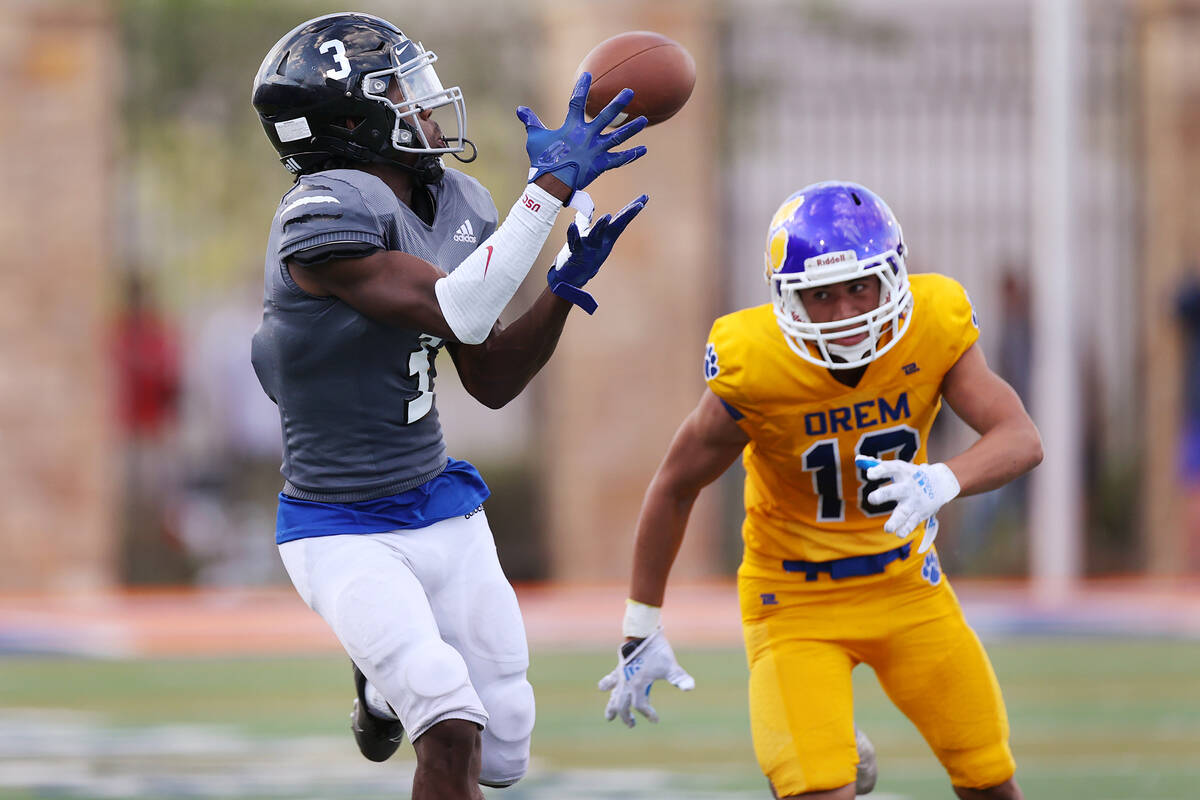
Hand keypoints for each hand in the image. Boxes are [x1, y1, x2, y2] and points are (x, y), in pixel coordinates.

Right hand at [518, 72, 647, 194]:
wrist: (551, 184)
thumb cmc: (542, 161)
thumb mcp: (535, 139)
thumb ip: (531, 122)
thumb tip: (520, 109)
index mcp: (571, 126)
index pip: (577, 101)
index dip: (582, 87)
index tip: (588, 74)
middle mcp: (587, 135)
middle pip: (606, 115)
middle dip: (618, 102)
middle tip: (630, 91)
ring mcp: (596, 150)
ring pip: (618, 136)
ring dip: (631, 128)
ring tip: (644, 120)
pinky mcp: (601, 165)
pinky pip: (619, 159)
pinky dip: (631, 155)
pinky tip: (643, 149)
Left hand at [547, 194, 648, 312]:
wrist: (573, 276)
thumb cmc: (581, 254)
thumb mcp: (586, 234)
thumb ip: (585, 220)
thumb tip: (587, 207)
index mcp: (606, 235)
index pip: (621, 219)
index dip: (633, 209)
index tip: (645, 197)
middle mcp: (601, 240)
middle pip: (615, 225)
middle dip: (627, 215)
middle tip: (639, 205)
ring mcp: (589, 247)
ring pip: (596, 234)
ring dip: (600, 226)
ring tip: (606, 216)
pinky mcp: (575, 252)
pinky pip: (573, 242)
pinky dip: (573, 233)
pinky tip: (572, 224)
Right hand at [598, 629, 693, 727]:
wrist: (642, 632)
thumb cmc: (657, 650)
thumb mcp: (670, 665)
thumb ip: (679, 678)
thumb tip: (690, 687)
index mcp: (638, 686)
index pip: (641, 706)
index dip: (648, 714)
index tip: (655, 720)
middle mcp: (627, 683)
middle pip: (622, 706)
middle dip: (626, 717)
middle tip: (631, 725)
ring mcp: (621, 676)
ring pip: (613, 695)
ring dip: (611, 706)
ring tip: (609, 717)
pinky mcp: (619, 667)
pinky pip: (611, 678)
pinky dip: (607, 684)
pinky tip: (602, 687)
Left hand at [854, 457, 959, 551]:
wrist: (940, 484)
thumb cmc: (911, 475)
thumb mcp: (898, 467)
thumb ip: (877, 465)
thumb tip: (858, 461)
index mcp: (902, 472)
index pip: (890, 468)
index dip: (880, 470)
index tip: (870, 474)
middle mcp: (908, 487)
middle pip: (895, 491)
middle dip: (884, 495)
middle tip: (872, 499)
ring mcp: (914, 501)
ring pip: (904, 512)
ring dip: (895, 521)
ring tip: (888, 529)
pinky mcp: (919, 513)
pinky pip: (912, 522)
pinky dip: (906, 529)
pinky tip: (898, 534)